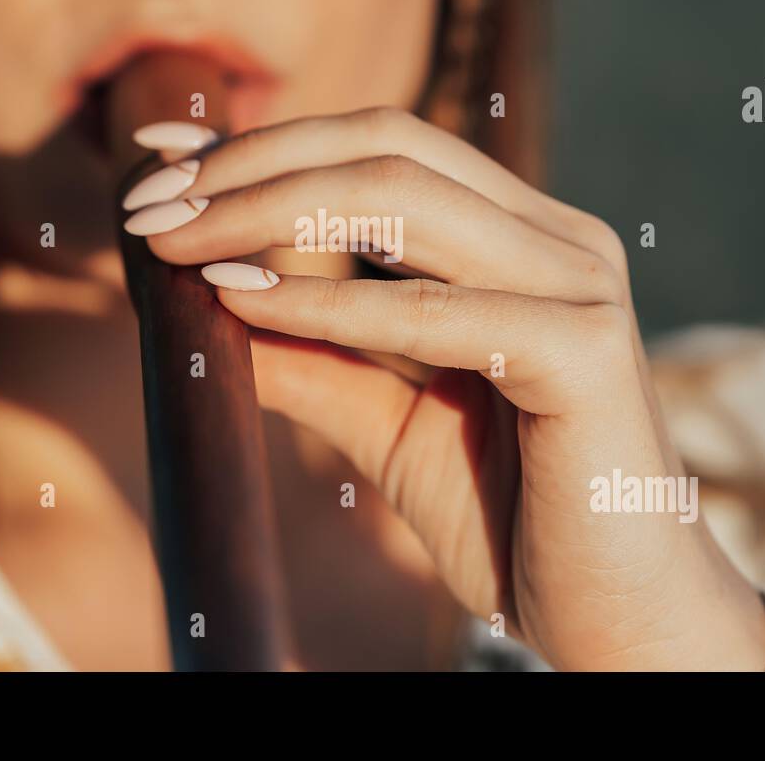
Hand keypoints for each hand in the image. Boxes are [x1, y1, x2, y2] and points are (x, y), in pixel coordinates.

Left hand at [123, 107, 764, 670]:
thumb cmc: (513, 516)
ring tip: (172, 239)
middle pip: (389, 147)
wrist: (618, 621)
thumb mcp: (387, 422)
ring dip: (268, 210)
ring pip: (404, 200)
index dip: (269, 143)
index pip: (387, 147)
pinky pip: (430, 310)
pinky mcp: (587, 350)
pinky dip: (326, 300)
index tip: (162, 161)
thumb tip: (208, 303)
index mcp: (526, 239)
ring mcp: (582, 285)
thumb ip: (315, 355)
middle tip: (146, 206)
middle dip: (252, 165)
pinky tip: (241, 299)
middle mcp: (561, 240)